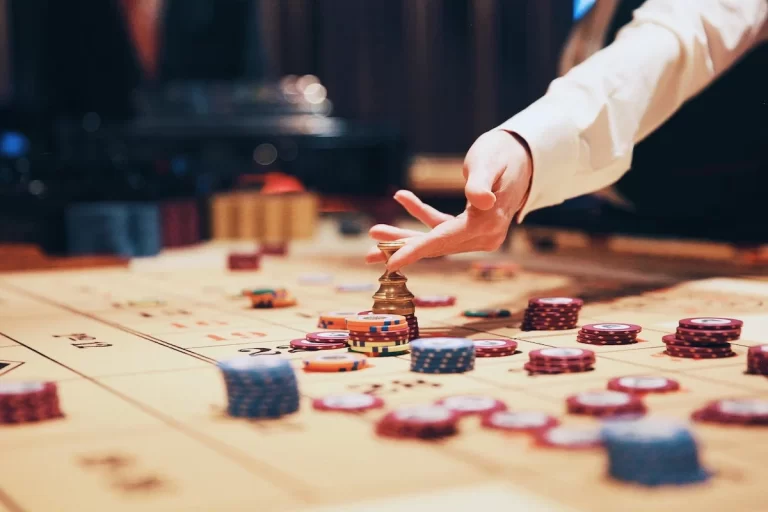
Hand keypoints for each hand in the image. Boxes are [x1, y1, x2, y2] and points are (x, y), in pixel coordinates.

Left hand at [366, 130, 532, 269]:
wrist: (523, 156)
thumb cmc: (505, 155)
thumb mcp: (492, 164)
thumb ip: (483, 184)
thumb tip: (481, 203)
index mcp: (488, 224)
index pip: (446, 240)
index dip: (417, 251)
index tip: (390, 263)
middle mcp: (484, 236)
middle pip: (436, 246)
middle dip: (401, 248)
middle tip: (368, 253)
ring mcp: (477, 233)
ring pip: (435, 239)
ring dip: (405, 236)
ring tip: (374, 231)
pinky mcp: (470, 225)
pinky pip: (441, 225)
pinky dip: (421, 213)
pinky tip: (402, 198)